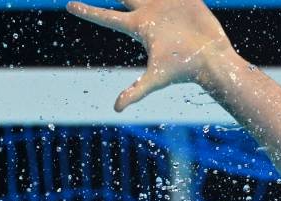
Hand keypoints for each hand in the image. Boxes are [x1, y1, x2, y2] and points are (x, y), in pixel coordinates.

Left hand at [66, 0, 233, 111]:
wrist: (212, 60)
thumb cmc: (184, 70)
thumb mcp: (156, 78)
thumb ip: (136, 91)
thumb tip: (116, 109)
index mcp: (138, 28)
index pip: (106, 17)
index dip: (87, 12)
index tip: (68, 5)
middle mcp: (149, 14)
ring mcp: (166, 5)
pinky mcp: (185, 0)